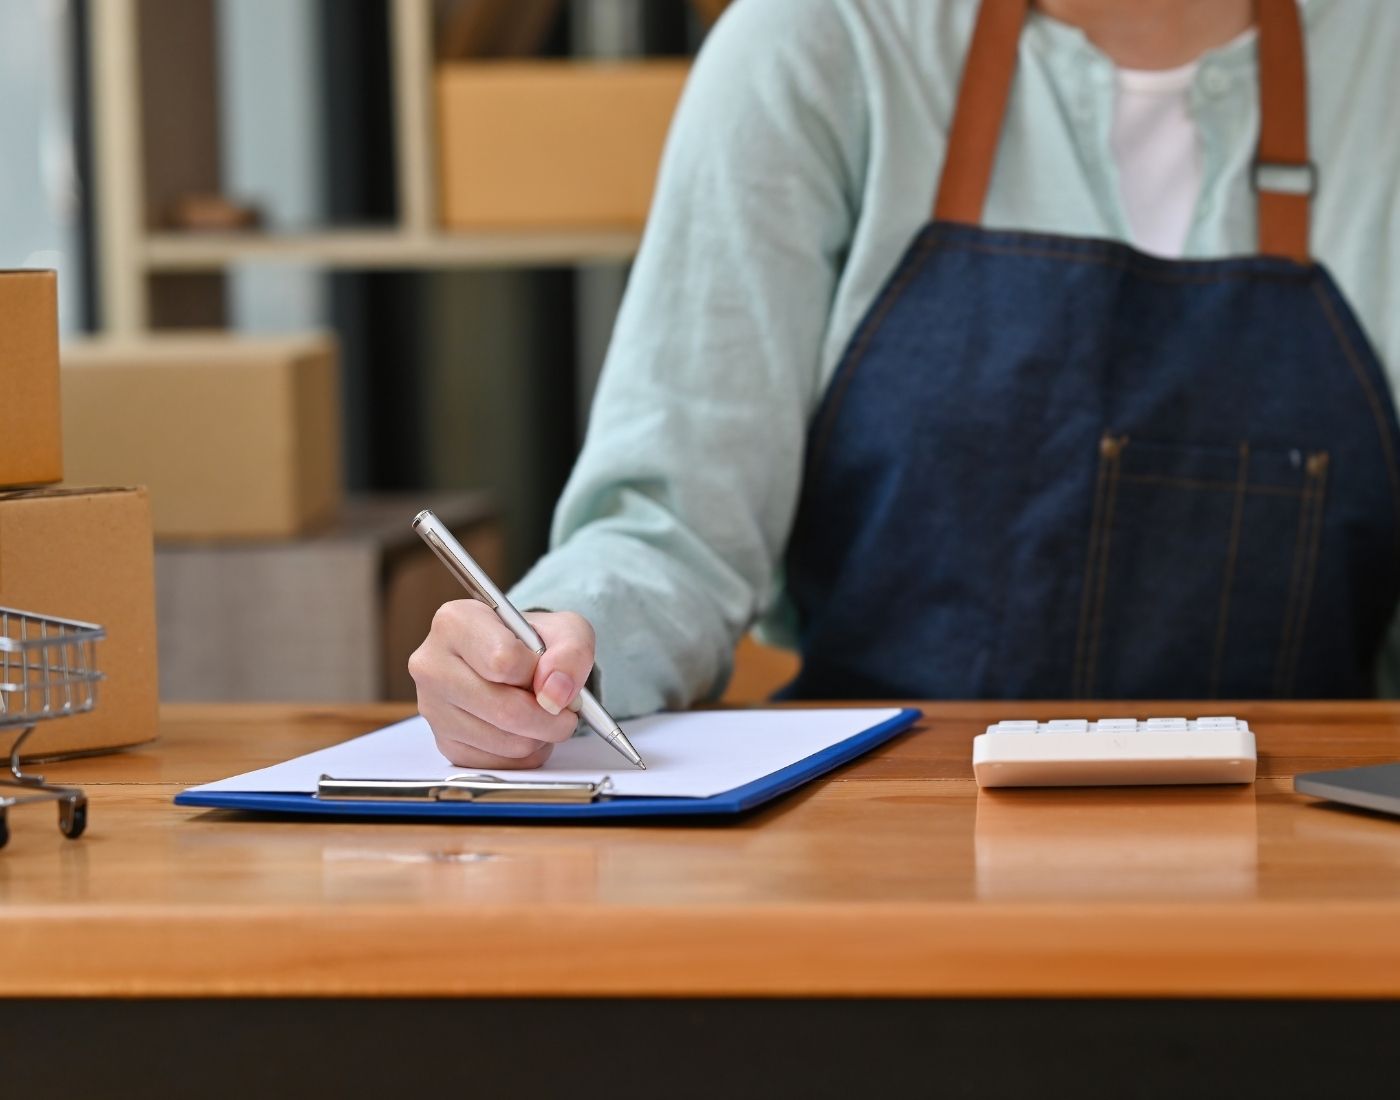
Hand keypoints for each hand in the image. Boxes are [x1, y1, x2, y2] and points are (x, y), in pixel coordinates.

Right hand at [408, 603, 596, 768]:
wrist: (511, 659)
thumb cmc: (532, 641)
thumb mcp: (564, 629)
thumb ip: (570, 652)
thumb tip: (555, 694)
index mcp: (455, 622)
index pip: (503, 661)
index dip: (539, 674)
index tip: (550, 672)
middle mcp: (432, 664)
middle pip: (504, 710)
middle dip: (549, 717)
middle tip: (566, 712)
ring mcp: (433, 708)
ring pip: (505, 742)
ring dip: (539, 736)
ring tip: (542, 715)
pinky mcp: (444, 743)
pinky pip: (498, 764)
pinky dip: (525, 754)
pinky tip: (524, 730)